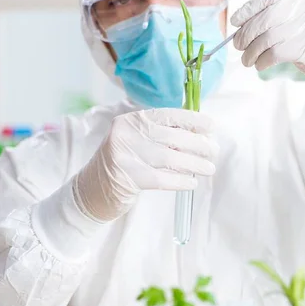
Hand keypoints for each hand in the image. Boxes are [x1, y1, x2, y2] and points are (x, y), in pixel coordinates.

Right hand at [73, 108, 217, 221]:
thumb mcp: (137, 141)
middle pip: (173, 137)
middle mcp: (127, 134)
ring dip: (195, 164)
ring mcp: (126, 155)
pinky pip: (163, 178)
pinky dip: (181, 180)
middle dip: (199, 145)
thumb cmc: (122, 163)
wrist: (90, 190)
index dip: (193, 120)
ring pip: (171, 158)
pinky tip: (192, 182)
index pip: (168, 115)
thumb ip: (161, 135)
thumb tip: (200, 135)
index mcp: (132, 120)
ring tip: (208, 168)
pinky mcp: (128, 177)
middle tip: (214, 151)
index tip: (211, 126)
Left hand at [231, 0, 304, 97]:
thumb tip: (245, 24)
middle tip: (238, 46)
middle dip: (247, 33)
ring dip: (252, 51)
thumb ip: (283, 21)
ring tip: (248, 60)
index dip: (251, 7)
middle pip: (267, 17)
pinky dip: (263, 60)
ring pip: (268, 37)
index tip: (236, 20)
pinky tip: (261, 66)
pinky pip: (276, 52)